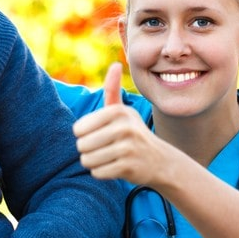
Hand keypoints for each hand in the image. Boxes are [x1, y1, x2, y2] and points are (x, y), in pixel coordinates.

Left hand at [73, 62, 166, 183]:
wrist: (159, 160)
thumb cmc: (132, 133)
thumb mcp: (123, 111)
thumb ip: (113, 89)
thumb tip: (115, 64)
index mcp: (118, 112)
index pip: (78, 129)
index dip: (83, 134)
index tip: (99, 134)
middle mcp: (124, 128)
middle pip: (81, 145)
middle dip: (88, 150)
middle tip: (104, 148)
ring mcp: (127, 148)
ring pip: (87, 160)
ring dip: (93, 162)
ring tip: (108, 157)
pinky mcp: (128, 167)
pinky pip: (97, 173)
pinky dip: (102, 172)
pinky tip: (115, 167)